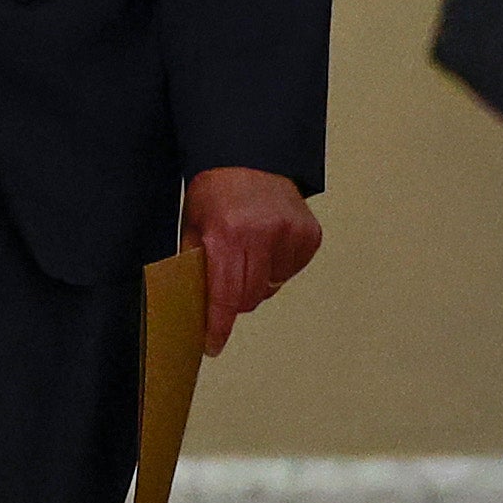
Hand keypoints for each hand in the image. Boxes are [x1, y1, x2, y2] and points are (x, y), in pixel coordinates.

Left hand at [185, 165, 321, 354]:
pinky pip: (290, 272)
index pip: (224, 294)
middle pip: (249, 297)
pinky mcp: (309, 236)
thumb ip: (195, 265)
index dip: (218, 324)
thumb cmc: (215, 192)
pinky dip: (276, 268)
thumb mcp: (193, 225)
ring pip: (271, 287)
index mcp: (228, 234)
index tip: (213, 345)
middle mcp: (262, 235)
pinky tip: (267, 245)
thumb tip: (195, 306)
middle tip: (226, 287)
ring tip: (247, 254)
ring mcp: (290, 235)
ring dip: (257, 283)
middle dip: (234, 301)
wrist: (250, 157)